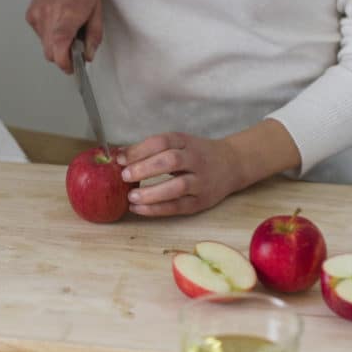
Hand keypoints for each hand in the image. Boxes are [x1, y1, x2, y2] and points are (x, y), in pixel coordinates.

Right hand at [25, 0, 102, 73]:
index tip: (72, 67)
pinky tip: (57, 18)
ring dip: (56, 43)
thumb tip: (88, 54)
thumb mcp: (96, 8)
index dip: (65, 64)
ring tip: (66, 26)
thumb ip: (93, 35)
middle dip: (62, 56)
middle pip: (50, 53)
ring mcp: (37, 17)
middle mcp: (49, 18)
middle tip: (74, 46)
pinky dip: (49, 33)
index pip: (59, 52)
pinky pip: (40, 34)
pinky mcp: (31, 15)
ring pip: (45, 45)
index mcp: (67, 17)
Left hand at [116, 133, 244, 216]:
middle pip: (171, 161)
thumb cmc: (197, 154)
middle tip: (124, 176)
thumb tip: (118, 156)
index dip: (140, 149)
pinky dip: (157, 209)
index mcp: (186, 142)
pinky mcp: (201, 201)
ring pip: (177, 187)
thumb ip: (153, 150)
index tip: (120, 158)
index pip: (162, 142)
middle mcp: (196, 160)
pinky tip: (139, 209)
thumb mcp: (179, 144)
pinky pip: (178, 206)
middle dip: (145, 169)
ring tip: (131, 197)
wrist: (233, 164)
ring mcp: (201, 181)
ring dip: (152, 193)